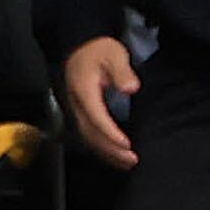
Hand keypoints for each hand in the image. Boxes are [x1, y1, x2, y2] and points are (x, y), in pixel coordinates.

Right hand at [60, 36, 140, 168]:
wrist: (80, 47)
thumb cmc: (98, 51)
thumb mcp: (113, 54)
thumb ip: (122, 71)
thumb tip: (131, 88)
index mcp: (84, 91)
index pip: (96, 117)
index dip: (111, 133)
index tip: (126, 143)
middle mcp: (77, 105)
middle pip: (91, 133)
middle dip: (111, 149)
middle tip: (132, 159)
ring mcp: (77, 111)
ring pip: (89, 138)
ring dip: (107, 153)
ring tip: (127, 162)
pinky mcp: (80, 114)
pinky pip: (89, 135)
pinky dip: (102, 148)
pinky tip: (115, 155)